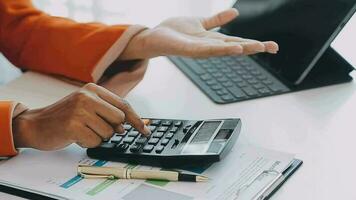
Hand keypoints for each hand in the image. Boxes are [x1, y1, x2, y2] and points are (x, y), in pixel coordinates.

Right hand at [12, 83, 149, 150]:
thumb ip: (108, 112)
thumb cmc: (65, 117)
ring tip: (82, 130)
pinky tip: (76, 135)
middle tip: (95, 128)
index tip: (145, 130)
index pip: (124, 105)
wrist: (35, 124)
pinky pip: (95, 141)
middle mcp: (87, 96)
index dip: (137, 119)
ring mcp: (80, 110)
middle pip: (119, 119)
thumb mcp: (87, 106)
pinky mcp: (73, 125)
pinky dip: (88, 142)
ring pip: (108, 132)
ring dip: (98, 136)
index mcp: (93, 89)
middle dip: (112, 129)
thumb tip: (130, 125)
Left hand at [120, 8, 277, 59]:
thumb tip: (236, 13)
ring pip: (224, 49)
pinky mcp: (189, 50)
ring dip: (241, 49)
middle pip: (236, 47)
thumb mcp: (202, 23)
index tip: (273, 46)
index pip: (239, 42)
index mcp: (214, 40)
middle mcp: (210, 47)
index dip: (255, 43)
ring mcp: (200, 50)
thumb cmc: (177, 32)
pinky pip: (207, 50)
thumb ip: (217, 20)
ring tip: (257, 47)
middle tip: (273, 47)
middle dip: (254, 48)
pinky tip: (234, 48)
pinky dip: (222, 49)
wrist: (156, 36)